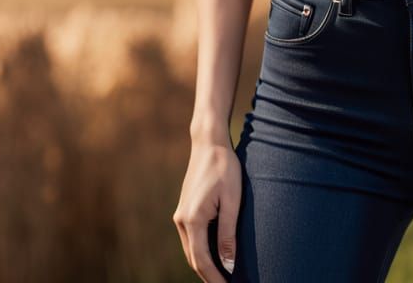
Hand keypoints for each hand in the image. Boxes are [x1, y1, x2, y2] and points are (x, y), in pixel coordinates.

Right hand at [173, 139, 241, 279]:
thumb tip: (227, 264)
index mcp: (193, 219)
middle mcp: (181, 220)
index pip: (202, 260)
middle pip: (193, 258)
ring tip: (221, 275)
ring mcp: (180, 215)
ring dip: (204, 264)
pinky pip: (191, 238)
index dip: (214, 277)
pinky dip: (200, 251)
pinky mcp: (184, 209)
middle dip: (208, 275)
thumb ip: (228, 233)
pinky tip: (214, 255)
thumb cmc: (224, 168)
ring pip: (191, 250)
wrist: (208, 143)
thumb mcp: (231, 200)